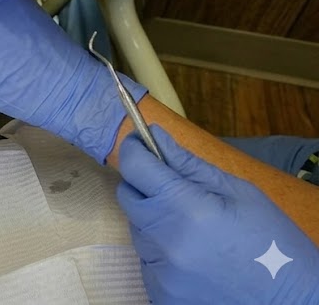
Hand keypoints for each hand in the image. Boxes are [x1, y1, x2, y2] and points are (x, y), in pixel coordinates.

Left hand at [118, 126, 318, 304]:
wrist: (294, 304)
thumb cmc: (274, 244)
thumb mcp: (240, 193)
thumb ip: (190, 164)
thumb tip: (155, 136)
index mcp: (187, 209)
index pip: (136, 167)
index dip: (135, 148)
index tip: (140, 142)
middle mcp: (165, 242)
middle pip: (128, 197)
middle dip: (144, 184)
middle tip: (173, 187)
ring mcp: (160, 272)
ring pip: (138, 229)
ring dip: (155, 220)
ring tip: (193, 228)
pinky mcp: (160, 294)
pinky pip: (147, 260)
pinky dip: (161, 251)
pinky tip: (192, 254)